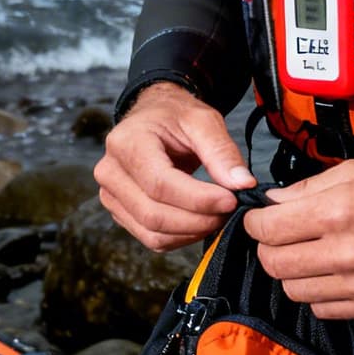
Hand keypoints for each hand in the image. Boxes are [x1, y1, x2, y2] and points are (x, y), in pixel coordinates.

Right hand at [93, 82, 256, 250]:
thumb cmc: (175, 116)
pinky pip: (151, 238)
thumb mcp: (203, 120)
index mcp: (126, 143)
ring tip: (219, 216)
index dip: (198, 199)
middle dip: (198, 220)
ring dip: (192, 232)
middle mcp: (110, 172)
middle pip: (154, 214)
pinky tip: (201, 222)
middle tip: (230, 211)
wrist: (153, 116)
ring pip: (152, 233)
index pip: (160, 184)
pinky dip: (181, 237)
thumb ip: (222, 151)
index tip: (231, 200)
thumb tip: (243, 185)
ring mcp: (110, 195)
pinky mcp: (120, 212)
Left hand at [243, 159, 353, 319]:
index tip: (260, 219)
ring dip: (293, 273)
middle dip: (268, 248)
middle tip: (280, 237)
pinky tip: (331, 274)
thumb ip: (308, 188)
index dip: (255, 223)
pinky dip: (318, 294)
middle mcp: (346, 251)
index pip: (267, 230)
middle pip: (274, 264)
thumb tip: (271, 203)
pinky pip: (323, 309)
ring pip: (294, 291)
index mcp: (338, 211)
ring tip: (308, 255)